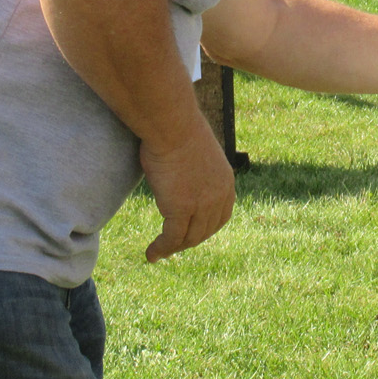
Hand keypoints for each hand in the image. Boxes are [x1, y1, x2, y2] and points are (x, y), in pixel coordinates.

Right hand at [141, 135, 236, 261]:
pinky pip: (172, 238)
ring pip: (188, 238)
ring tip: (159, 253)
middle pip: (205, 231)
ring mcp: (202, 204)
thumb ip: (195, 167)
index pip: (221, 216)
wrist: (171, 124)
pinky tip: (151, 254)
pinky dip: (161, 249)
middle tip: (170, 246)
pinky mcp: (181, 209)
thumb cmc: (176, 128)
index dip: (206, 229)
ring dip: (173, 248)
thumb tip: (182, 169)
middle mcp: (219, 196)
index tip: (190, 234)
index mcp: (226, 181)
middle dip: (188, 241)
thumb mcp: (195, 151)